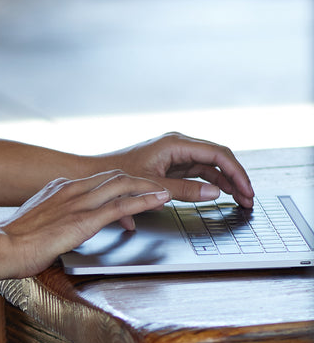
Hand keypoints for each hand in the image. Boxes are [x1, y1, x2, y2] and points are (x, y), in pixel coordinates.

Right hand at [0, 170, 172, 276]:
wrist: (0, 247)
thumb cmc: (10, 243)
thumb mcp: (34, 224)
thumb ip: (51, 221)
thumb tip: (56, 232)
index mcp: (58, 189)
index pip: (97, 180)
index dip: (120, 182)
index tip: (134, 187)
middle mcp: (70, 190)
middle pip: (115, 176)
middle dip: (141, 180)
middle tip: (160, 186)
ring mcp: (78, 203)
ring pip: (123, 184)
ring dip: (150, 186)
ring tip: (169, 191)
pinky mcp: (84, 220)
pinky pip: (122, 205)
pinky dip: (145, 200)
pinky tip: (161, 200)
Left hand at [91, 133, 254, 208]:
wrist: (93, 175)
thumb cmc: (116, 175)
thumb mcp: (152, 185)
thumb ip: (184, 190)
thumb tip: (214, 194)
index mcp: (176, 143)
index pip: (217, 154)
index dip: (236, 172)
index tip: (246, 189)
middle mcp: (178, 145)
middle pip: (218, 159)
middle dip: (235, 178)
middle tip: (249, 198)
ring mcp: (176, 155)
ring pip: (210, 167)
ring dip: (226, 183)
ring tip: (240, 200)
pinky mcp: (171, 165)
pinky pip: (198, 173)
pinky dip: (210, 184)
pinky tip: (221, 195)